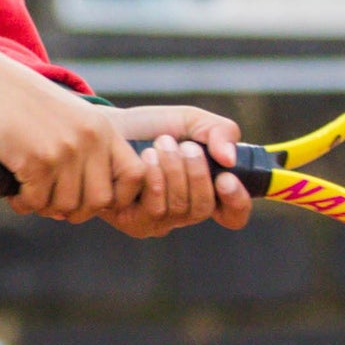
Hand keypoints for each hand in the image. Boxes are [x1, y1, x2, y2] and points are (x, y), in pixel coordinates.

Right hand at [0, 43, 137, 224]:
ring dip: (45, 207)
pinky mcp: (35, 160)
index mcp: (103, 128)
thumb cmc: (23, 102)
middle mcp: (90, 139)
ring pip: (66, 206)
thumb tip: (99, 196)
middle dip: (75, 210)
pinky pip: (36, 201)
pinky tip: (15, 195)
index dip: (118, 197)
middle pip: (99, 201)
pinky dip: (23, 204)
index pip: (136, 175)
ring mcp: (64, 150)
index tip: (90, 197)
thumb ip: (90, 144)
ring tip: (30, 195)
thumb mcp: (71, 116)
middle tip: (52, 202)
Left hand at [109, 105, 254, 232]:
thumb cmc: (151, 128)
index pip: (233, 214)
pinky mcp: (133, 223)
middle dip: (197, 174)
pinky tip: (145, 158)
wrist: (108, 127)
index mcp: (204, 192)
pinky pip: (154, 209)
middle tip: (184, 145)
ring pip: (179, 209)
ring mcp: (158, 221)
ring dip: (173, 171)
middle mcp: (184, 213)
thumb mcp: (190, 121)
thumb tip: (229, 159)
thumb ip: (219, 131)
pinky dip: (154, 178)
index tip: (226, 177)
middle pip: (203, 208)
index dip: (236, 201)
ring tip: (161, 145)